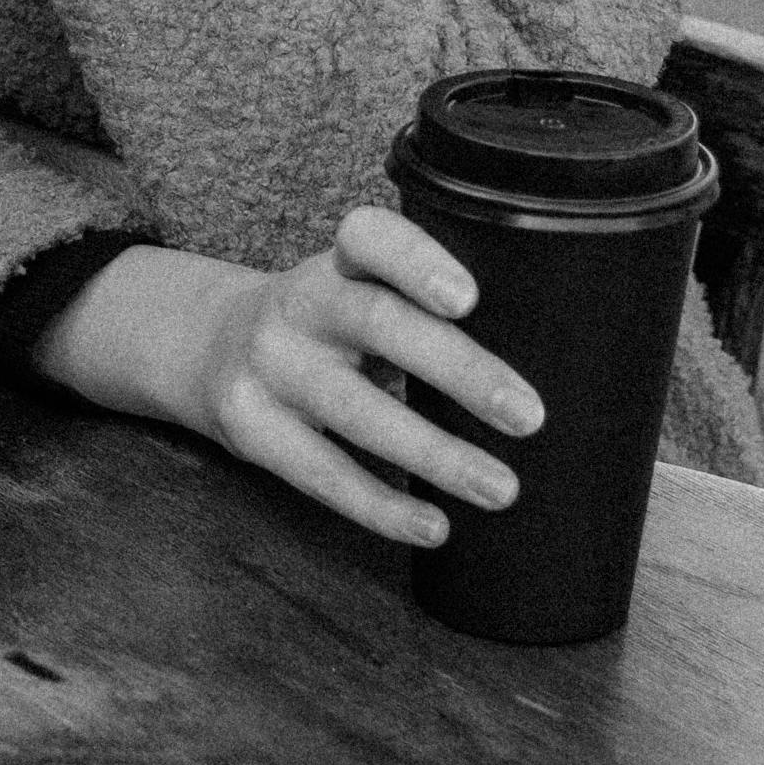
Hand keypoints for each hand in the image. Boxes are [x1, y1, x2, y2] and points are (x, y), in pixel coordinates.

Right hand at [174, 206, 536, 549]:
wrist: (211, 349)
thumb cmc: (329, 327)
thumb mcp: (358, 292)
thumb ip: (425, 313)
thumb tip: (552, 363)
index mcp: (339, 263)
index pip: (370, 237)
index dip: (417, 261)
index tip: (469, 299)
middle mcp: (299, 303)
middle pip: (380, 326)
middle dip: (461, 371)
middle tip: (529, 416)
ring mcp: (269, 365)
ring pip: (357, 410)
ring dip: (435, 454)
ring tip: (501, 489)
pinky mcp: (250, 426)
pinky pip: (322, 472)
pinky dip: (381, 505)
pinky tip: (433, 526)